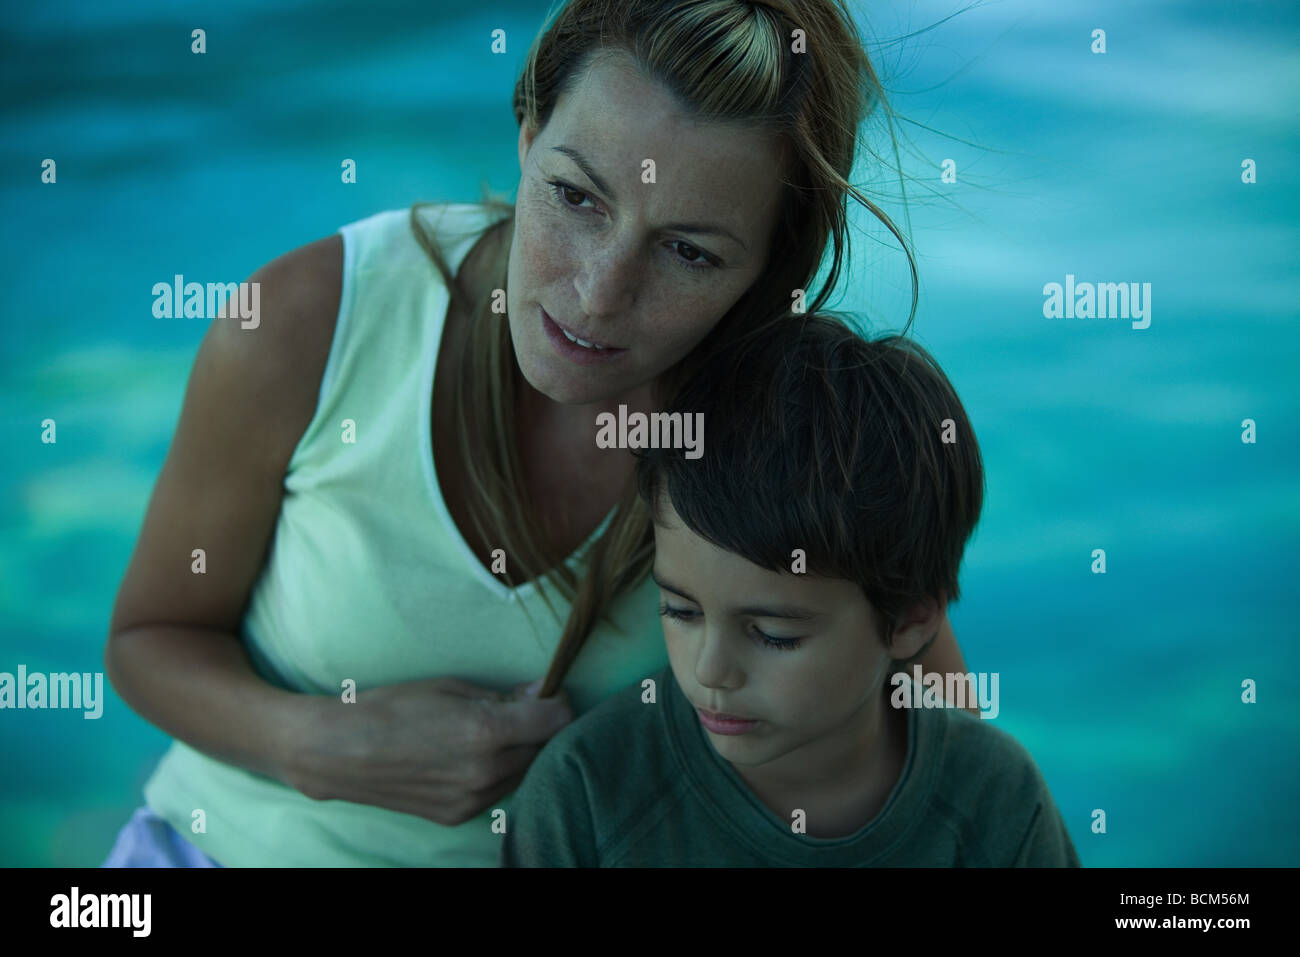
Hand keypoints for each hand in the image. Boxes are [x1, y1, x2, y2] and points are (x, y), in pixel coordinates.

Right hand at [281, 676, 572, 825]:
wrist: (340, 753)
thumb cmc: (392, 707)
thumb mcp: (449, 686)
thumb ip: (502, 695)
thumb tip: (542, 694)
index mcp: (485, 731)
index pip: (556, 720)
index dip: (558, 702)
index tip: (549, 692)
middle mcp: (485, 771)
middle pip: (545, 748)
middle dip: (542, 727)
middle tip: (524, 708)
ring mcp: (472, 799)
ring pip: (526, 772)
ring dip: (523, 751)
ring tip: (497, 732)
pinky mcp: (459, 816)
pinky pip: (499, 791)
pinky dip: (500, 772)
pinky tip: (477, 755)